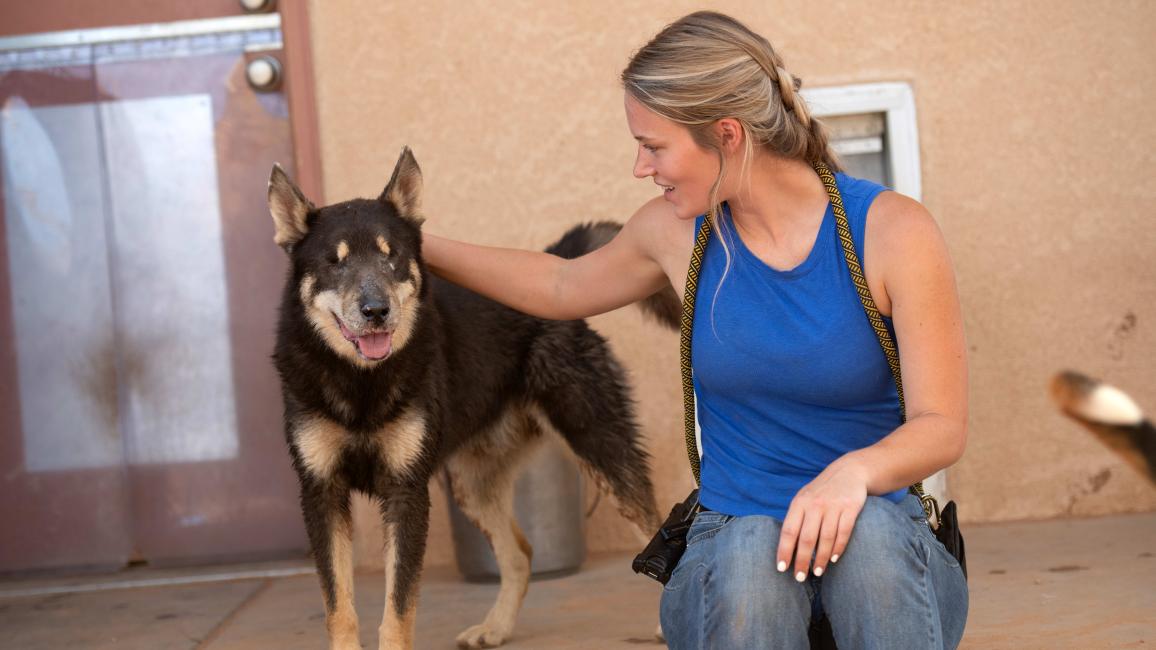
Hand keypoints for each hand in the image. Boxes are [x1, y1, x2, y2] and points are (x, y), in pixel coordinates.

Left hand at [776, 456, 868, 580]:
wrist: (849, 472)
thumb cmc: (822, 492)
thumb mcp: (805, 499)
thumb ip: (797, 519)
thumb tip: (787, 548)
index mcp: (799, 503)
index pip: (789, 530)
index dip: (784, 550)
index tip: (781, 568)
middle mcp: (815, 504)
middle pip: (806, 538)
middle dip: (802, 560)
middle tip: (799, 578)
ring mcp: (833, 506)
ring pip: (825, 538)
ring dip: (820, 558)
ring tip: (817, 573)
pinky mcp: (850, 508)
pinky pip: (843, 532)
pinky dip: (838, 548)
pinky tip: (833, 559)